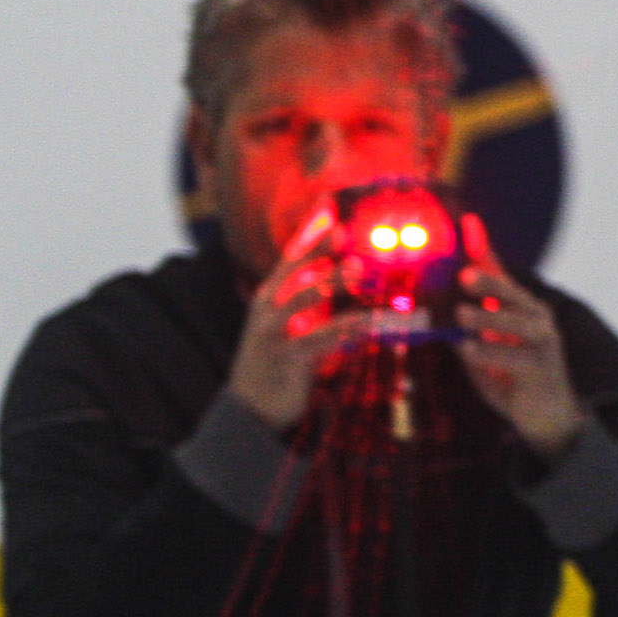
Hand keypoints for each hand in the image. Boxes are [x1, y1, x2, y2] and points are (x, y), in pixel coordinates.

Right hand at [226, 206, 365, 433]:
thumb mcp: (294, 327)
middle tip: (344, 231)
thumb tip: (335, 277)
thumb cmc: (278, 363)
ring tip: (357, 270)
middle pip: (293, 269)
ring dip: (330, 281)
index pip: (290, 256)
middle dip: (319, 247)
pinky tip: (366, 324)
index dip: (310, 233)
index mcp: (270, 296)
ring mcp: (273, 331)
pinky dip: (342, 330)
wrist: (251, 407)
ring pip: (302, 297)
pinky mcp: (285, 357)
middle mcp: (267, 308)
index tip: (330, 209)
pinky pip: (316, 339)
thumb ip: (312, 303)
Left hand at [457, 213, 584, 459]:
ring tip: (462, 314)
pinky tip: (468, 349)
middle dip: (491, 281)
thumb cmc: (516, 379)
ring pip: (518, 324)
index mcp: (523, 309)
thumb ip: (474, 327)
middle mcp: (538, 320)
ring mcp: (543, 344)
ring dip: (489, 317)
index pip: (501, 274)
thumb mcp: (490, 348)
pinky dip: (490, 353)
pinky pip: (515, 359)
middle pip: (514, 293)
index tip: (470, 222)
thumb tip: (441, 307)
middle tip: (465, 275)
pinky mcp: (542, 370)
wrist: (548, 418)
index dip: (485, 250)